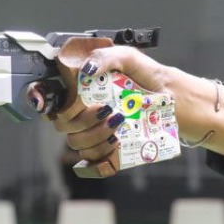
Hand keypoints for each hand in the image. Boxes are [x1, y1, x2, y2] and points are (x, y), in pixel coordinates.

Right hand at [50, 40, 172, 177]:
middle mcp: (85, 114)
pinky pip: (91, 166)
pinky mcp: (111, 154)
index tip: (60, 101)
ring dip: (94, 136)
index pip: (52, 99)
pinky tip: (115, 146)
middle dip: (82, 119)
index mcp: (84, 91)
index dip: (42, 100)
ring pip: (77, 145)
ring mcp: (97, 136)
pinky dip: (98, 161)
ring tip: (119, 125)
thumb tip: (87, 71)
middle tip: (107, 110)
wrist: (181, 104)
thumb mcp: (131, 59)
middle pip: (63, 125)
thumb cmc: (154, 80)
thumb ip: (107, 57)